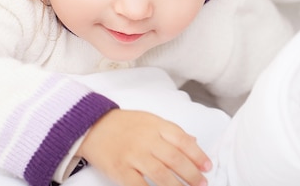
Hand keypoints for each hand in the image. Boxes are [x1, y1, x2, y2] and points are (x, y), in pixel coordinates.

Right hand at [77, 109, 210, 185]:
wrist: (92, 126)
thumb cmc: (123, 124)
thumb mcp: (149, 120)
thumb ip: (171, 131)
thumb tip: (194, 142)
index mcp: (155, 125)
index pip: (183, 140)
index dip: (198, 155)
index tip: (207, 167)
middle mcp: (145, 139)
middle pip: (175, 159)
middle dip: (192, 174)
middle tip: (202, 184)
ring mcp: (132, 155)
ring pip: (161, 175)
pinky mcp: (120, 169)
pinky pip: (139, 185)